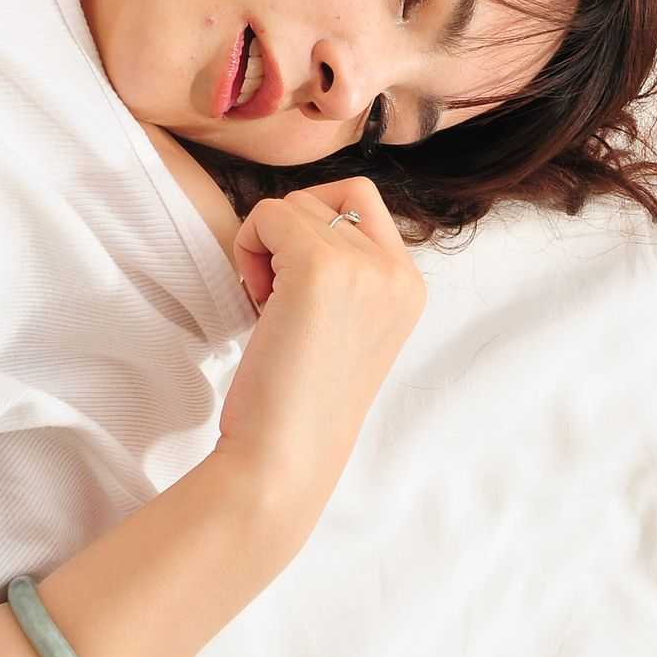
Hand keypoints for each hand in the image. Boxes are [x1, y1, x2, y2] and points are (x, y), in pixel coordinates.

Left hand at [212, 177, 428, 530]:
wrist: (284, 458)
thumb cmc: (298, 401)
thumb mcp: (346, 323)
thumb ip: (345, 269)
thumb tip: (300, 211)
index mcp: (410, 286)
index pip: (360, 200)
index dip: (312, 228)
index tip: (297, 291)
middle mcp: (398, 271)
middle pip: (322, 198)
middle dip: (286, 238)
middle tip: (277, 302)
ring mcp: (363, 268)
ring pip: (291, 205)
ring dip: (264, 247)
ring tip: (269, 309)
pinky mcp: (319, 269)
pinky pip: (266, 214)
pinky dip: (246, 249)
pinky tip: (256, 306)